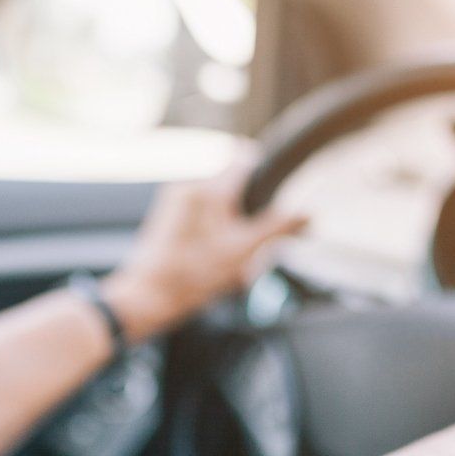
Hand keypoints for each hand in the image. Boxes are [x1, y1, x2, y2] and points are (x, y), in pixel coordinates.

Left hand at [101, 156, 307, 342]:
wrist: (148, 297)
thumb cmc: (191, 276)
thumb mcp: (243, 252)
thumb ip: (276, 228)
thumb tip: (306, 213)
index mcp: (209, 189)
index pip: (245, 158)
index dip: (265, 169)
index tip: (278, 184)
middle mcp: (189, 187)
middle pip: (232, 181)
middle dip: (248, 205)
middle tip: (253, 236)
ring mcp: (175, 201)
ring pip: (216, 199)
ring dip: (230, 218)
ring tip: (232, 250)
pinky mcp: (168, 217)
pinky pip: (200, 212)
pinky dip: (214, 228)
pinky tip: (213, 256)